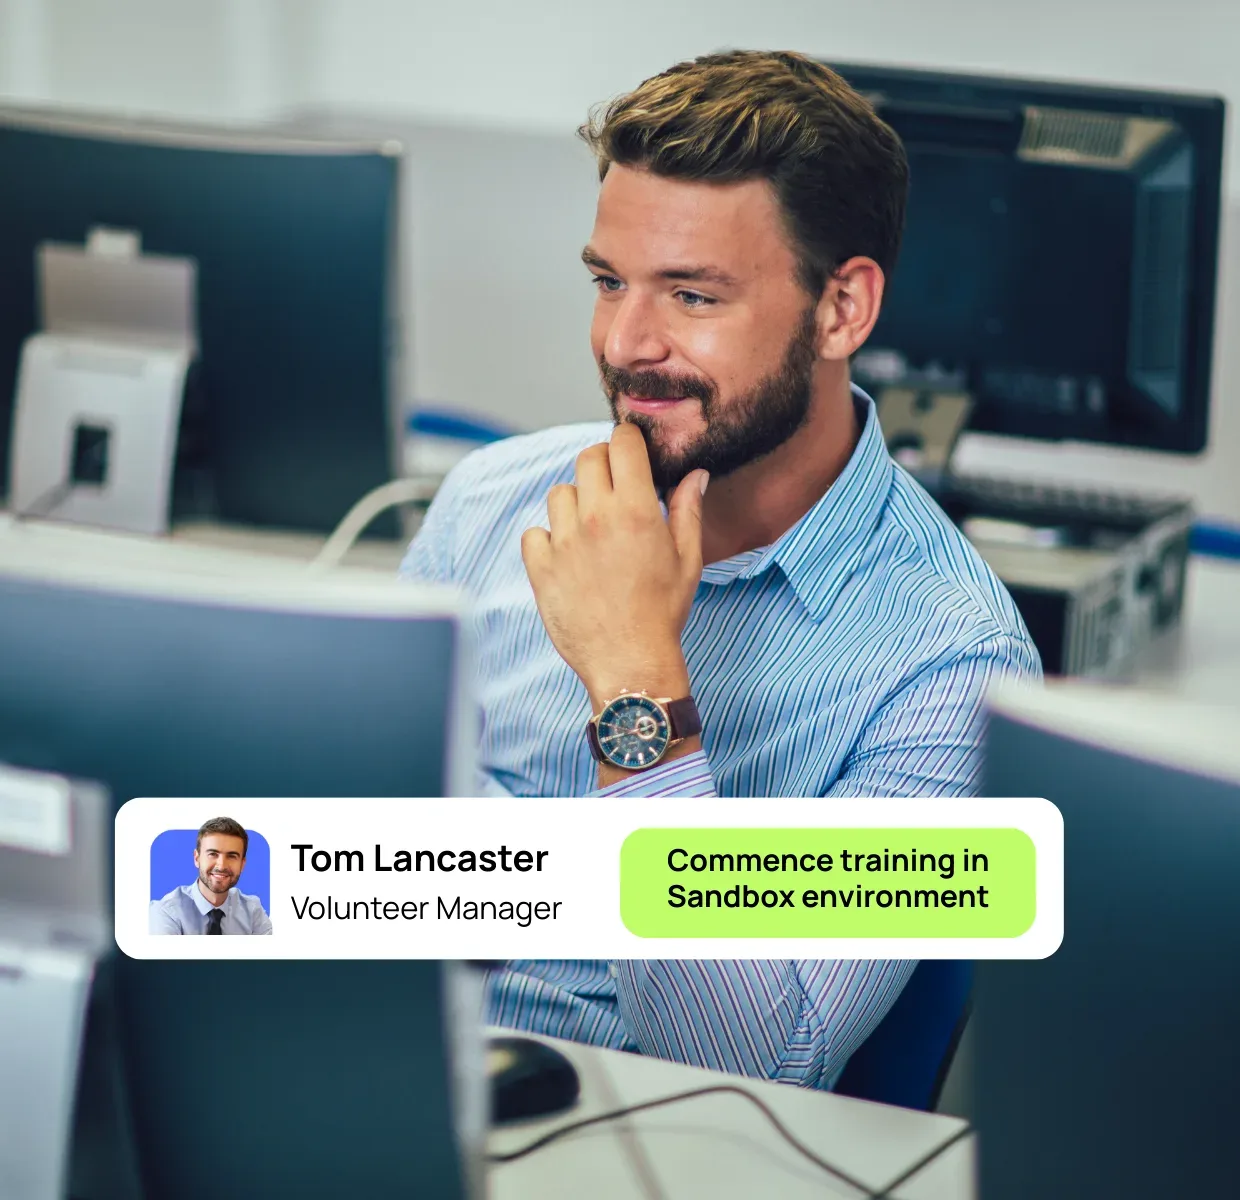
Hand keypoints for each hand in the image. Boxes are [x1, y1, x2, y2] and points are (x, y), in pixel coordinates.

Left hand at [521, 423, 707, 709]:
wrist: (630, 662)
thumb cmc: (663, 613)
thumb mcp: (688, 559)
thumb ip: (688, 510)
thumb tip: (695, 474)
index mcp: (635, 509)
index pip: (622, 443)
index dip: (628, 442)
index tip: (632, 454)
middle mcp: (596, 518)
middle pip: (587, 458)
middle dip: (602, 464)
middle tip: (613, 489)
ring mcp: (564, 542)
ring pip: (559, 493)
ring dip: (575, 501)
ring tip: (591, 528)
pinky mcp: (540, 568)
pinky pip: (534, 532)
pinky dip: (547, 538)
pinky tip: (567, 555)